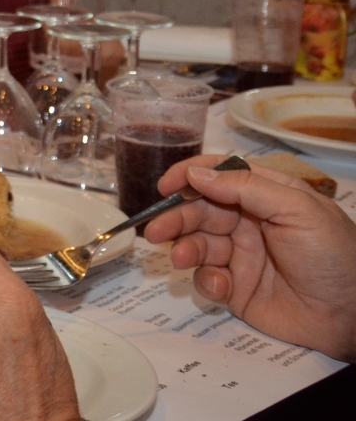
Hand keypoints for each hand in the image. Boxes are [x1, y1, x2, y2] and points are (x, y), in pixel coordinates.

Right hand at [143, 155, 355, 360]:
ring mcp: (241, 256)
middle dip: (175, 218)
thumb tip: (195, 174)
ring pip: (197, 244)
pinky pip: (208, 280)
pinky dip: (206, 281)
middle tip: (156, 231)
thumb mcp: (297, 209)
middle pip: (199, 211)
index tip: (165, 187)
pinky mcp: (236, 289)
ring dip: (184, 249)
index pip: (220, 175)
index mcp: (265, 196)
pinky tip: (221, 287)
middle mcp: (248, 222)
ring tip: (182, 259)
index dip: (189, 176)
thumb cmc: (333, 255)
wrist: (352, 317)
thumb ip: (245, 187)